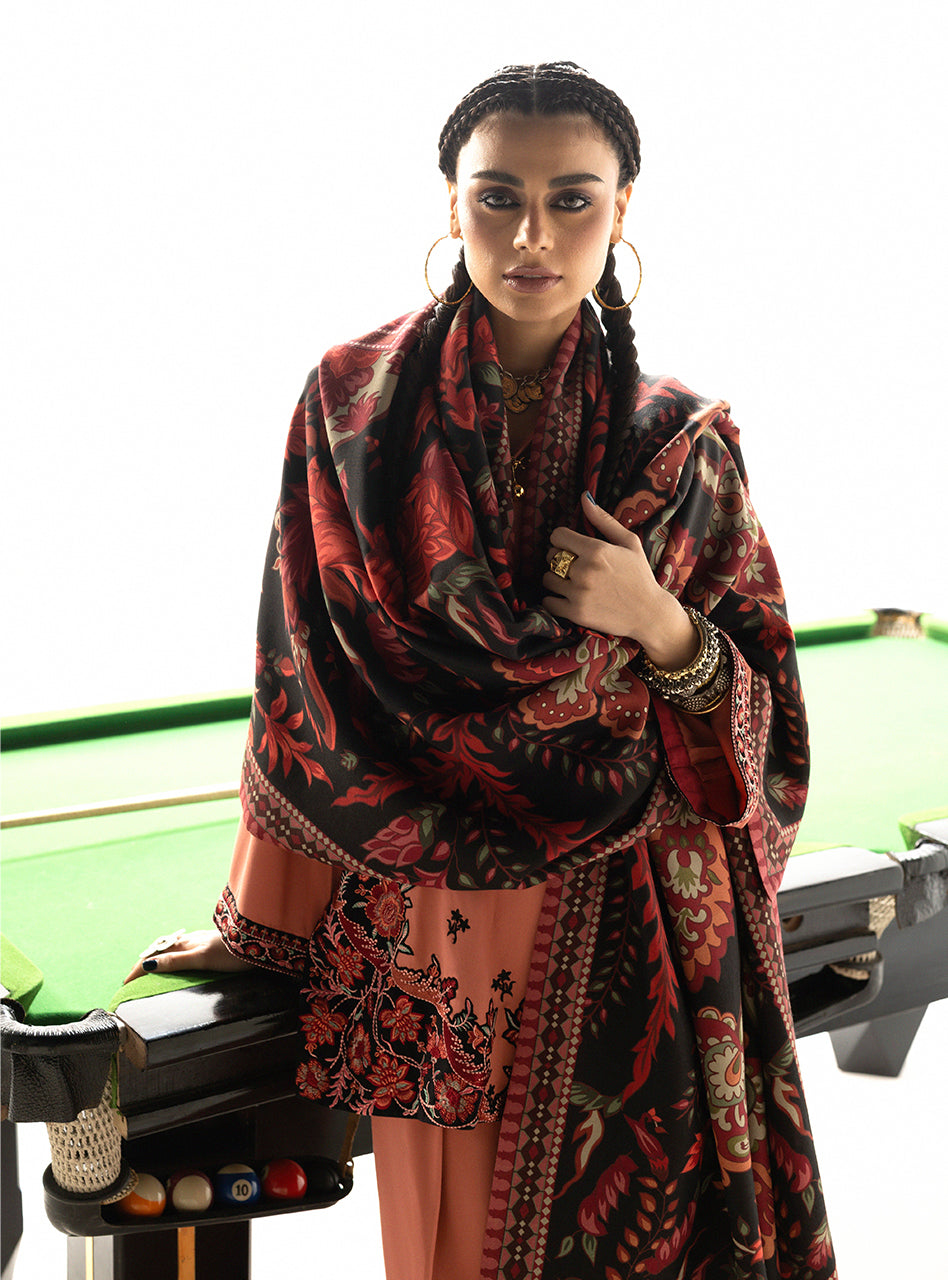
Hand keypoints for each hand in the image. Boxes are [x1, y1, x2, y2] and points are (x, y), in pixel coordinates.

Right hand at [123, 929, 252, 984]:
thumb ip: (176, 961)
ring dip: (158, 959)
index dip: (139, 969)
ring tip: (150, 970)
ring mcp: (201, 942)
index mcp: (185, 944)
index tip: (126, 983)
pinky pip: (183, 950)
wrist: (258, 940)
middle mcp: (191, 941)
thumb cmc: (231, 952)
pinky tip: (179, 960)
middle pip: (160, 951)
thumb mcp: (201, 958)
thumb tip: (147, 966)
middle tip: (133, 978)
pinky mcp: (210, 945)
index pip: (154, 956)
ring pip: (172, 949)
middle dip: (145, 963)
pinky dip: (172, 957)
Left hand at [543, 492, 698, 669]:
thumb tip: (584, 497)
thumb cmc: (640, 575)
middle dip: (560, 559)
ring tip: (573, 582)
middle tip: (575, 566)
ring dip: (556, 579)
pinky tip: (568, 597)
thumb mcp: (629, 542)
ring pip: (547, 579)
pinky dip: (554, 600)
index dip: (562, 539)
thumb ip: (604, 519)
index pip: (557, 536)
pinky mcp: (575, 613)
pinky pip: (548, 602)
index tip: (571, 546)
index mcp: (596, 550)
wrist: (649, 613)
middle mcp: (584, 570)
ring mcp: (578, 593)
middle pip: (551, 556)